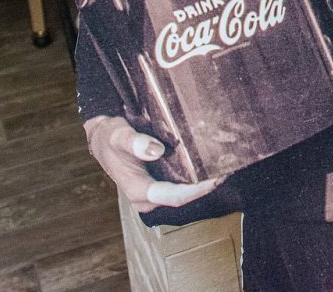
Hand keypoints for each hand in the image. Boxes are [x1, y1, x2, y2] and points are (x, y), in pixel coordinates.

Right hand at [84, 116, 219, 213]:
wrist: (103, 139)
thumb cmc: (109, 136)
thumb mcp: (118, 135)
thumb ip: (134, 142)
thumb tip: (156, 150)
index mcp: (139, 191)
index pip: (173, 197)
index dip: (196, 191)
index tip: (216, 180)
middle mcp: (147, 198)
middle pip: (182, 197)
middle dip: (205, 186)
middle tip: (230, 169)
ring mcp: (153, 194)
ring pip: (183, 192)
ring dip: (203, 182)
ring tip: (226, 166)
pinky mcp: (158, 185)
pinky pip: (180, 185)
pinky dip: (195, 177)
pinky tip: (210, 165)